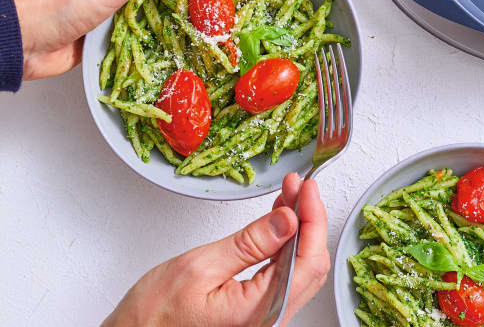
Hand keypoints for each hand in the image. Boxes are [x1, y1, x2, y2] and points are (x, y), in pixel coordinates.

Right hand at [103, 173, 329, 326]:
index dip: (313, 217)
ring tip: (291, 196)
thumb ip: (249, 243)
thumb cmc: (154, 315)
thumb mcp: (200, 267)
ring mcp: (267, 317)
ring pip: (302, 268)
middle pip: (311, 263)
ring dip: (301, 229)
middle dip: (310, 218)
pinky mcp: (259, 312)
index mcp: (260, 311)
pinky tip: (281, 222)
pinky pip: (286, 275)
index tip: (307, 187)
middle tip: (299, 186)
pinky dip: (288, 244)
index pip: (308, 259)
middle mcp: (270, 319)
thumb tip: (288, 220)